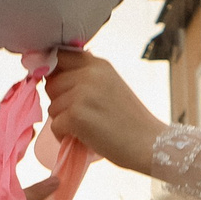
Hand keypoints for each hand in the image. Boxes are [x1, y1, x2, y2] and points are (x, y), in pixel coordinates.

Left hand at [44, 50, 165, 174]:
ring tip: (87, 128)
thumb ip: (86, 76)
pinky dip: (64, 136)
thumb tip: (52, 73)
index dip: (55, 73)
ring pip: (52, 106)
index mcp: (98, 64)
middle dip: (60, 101)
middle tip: (83, 115)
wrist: (149, 143)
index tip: (63, 89)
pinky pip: (55, 125)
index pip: (60, 56)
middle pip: (51, 83)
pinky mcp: (77, 115)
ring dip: (63, 121)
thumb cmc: (130, 120)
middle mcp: (90, 74)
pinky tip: (84, 139)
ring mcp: (82, 94)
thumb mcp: (110, 85)